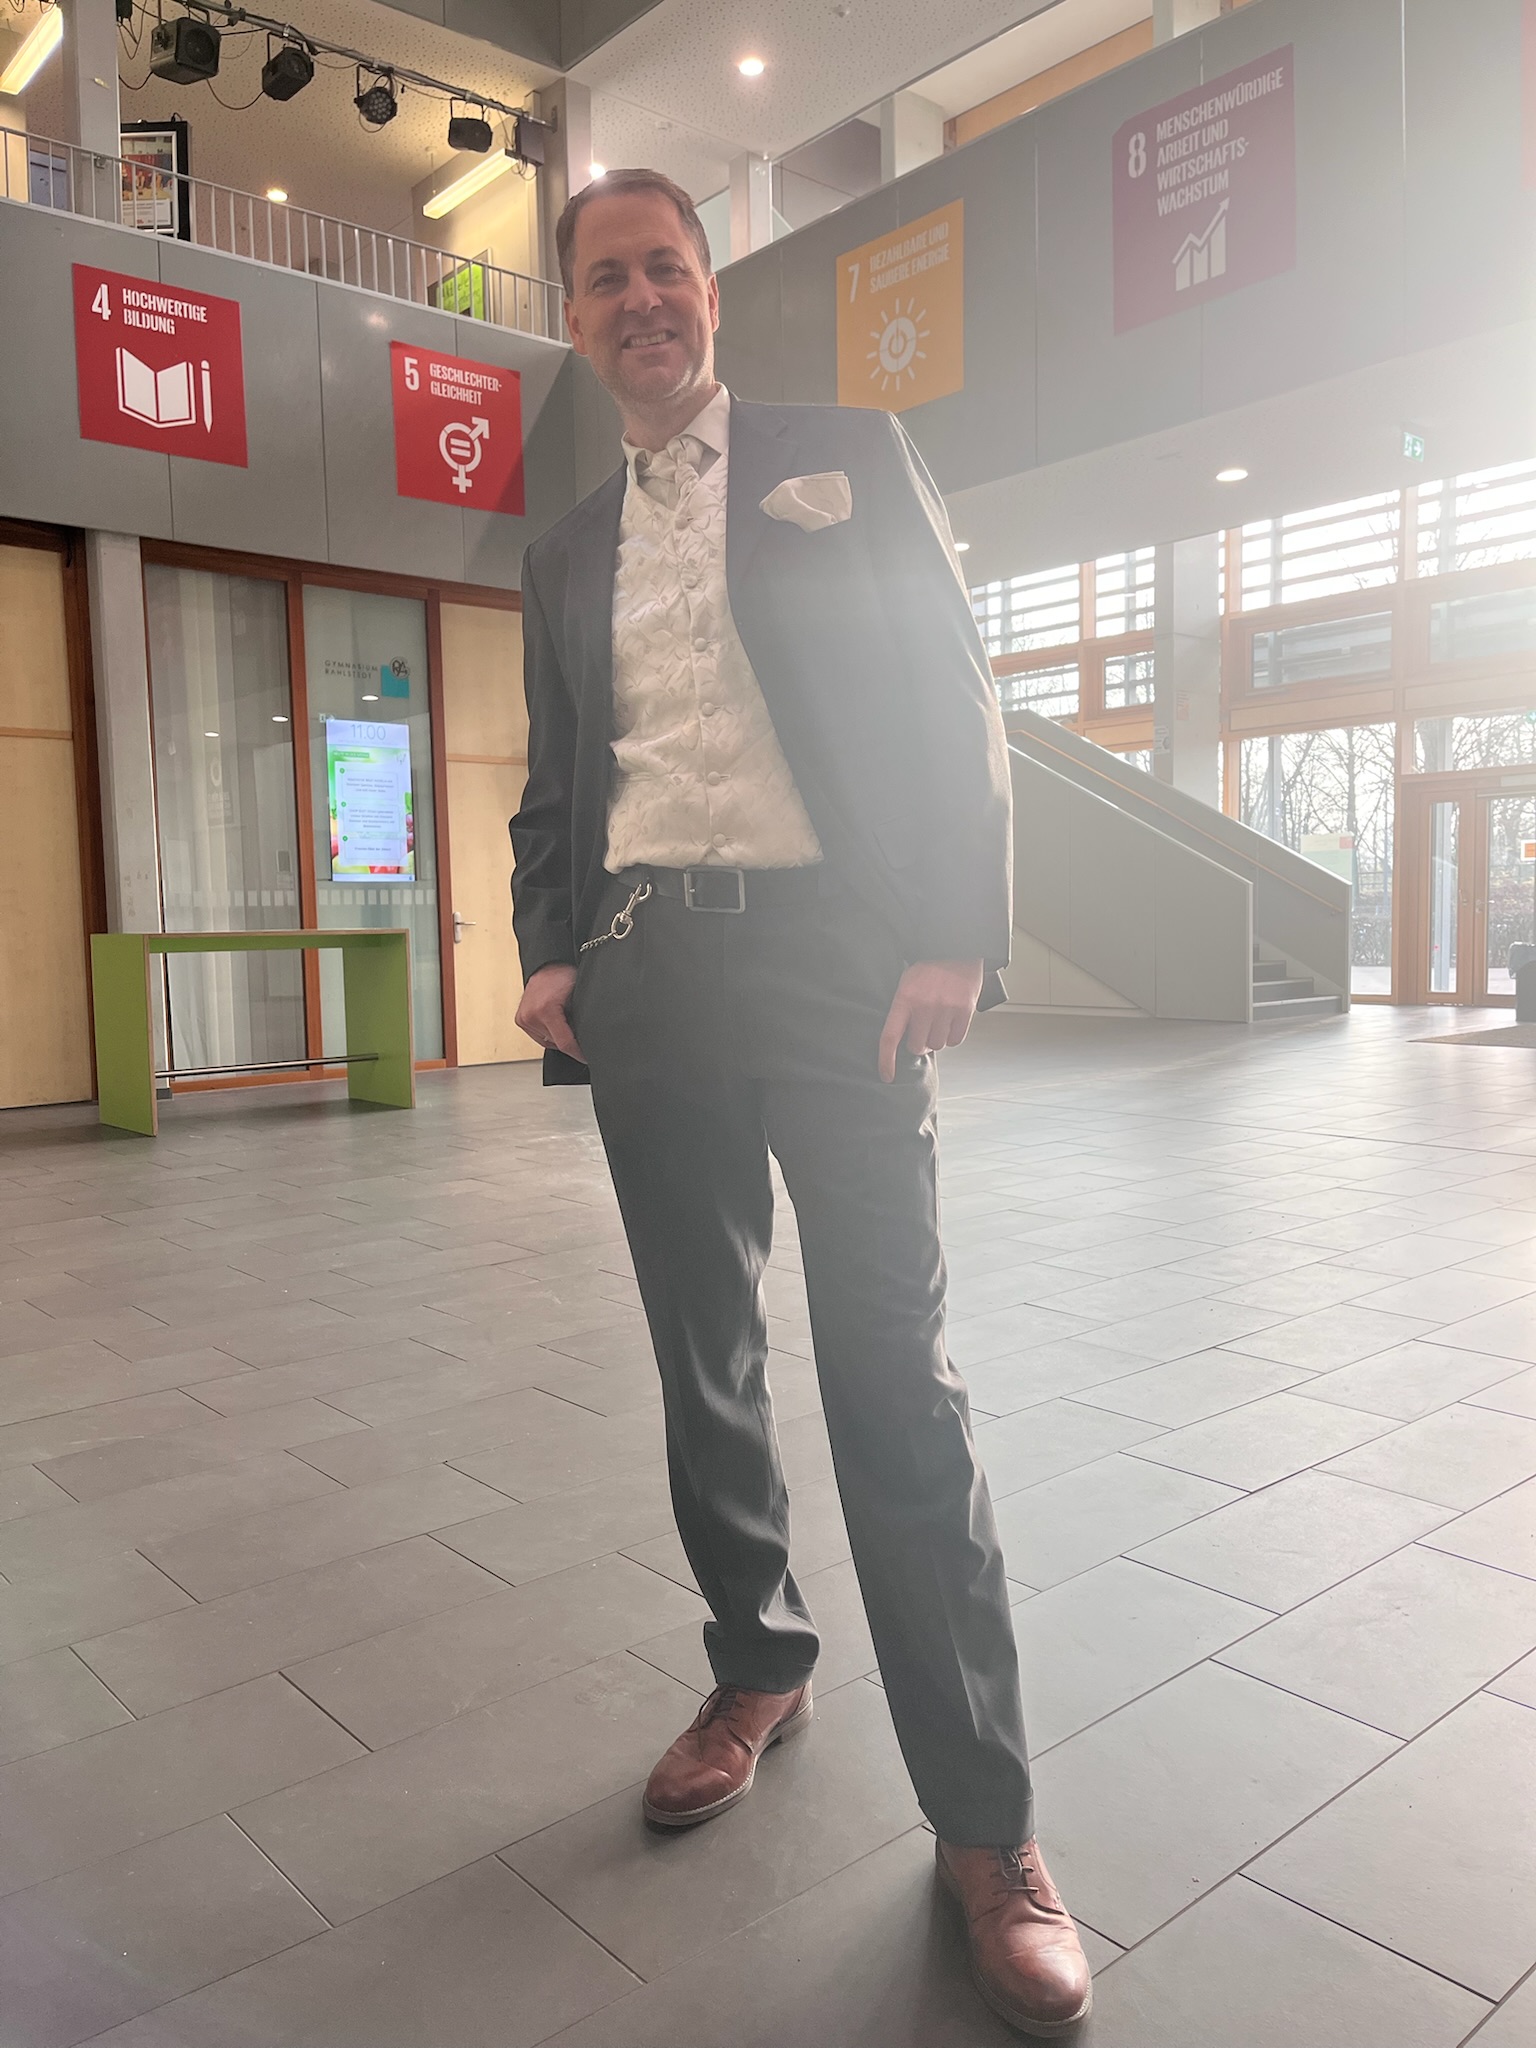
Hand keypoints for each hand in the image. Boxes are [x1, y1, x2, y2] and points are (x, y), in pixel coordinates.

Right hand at [515, 962, 584, 1062]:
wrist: (547, 964)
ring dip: (558, 1036)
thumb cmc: (563, 975)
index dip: (578, 1052)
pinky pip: (539, 1037)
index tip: (587, 1057)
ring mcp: (524, 1018)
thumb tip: (587, 1037)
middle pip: (556, 1044)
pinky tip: (554, 1021)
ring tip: (564, 1019)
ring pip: (548, 1042)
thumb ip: (580, 1018)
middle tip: (577, 1026)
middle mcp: (531, 1016)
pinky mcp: (520, 1020)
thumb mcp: (579, 997)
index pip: (565, 1043)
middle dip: (570, 1039)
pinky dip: (549, 1033)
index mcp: (546, 1010)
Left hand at [878, 959, 983, 1081]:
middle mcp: (924, 1006)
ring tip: (938, 1018)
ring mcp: (946, 1009)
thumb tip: (901, 1043)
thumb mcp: (906, 984)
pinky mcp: (965, 1010)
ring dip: (936, 1038)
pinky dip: (952, 1036)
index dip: (885, 1060)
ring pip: (937, 1045)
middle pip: (917, 1047)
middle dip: (917, 1043)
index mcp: (904, 998)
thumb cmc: (928, 968)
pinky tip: (950, 1020)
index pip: (889, 1037)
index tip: (886, 1076)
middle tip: (922, 1028)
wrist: (955, 947)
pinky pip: (955, 1040)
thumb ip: (903, 1011)